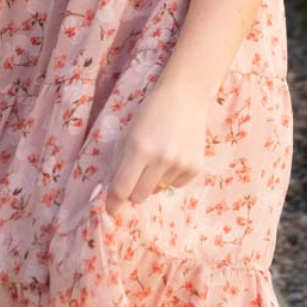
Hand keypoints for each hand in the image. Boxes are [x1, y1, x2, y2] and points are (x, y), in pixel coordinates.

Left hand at [104, 76, 210, 214]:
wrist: (185, 97)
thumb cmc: (150, 114)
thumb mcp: (127, 135)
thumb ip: (118, 164)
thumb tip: (112, 194)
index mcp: (139, 148)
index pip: (121, 188)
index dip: (113, 202)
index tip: (111, 210)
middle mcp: (161, 158)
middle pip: (139, 196)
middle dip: (132, 191)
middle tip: (134, 177)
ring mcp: (181, 164)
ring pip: (157, 191)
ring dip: (152, 181)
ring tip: (158, 157)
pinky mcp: (195, 167)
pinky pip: (174, 186)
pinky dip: (169, 177)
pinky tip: (173, 156)